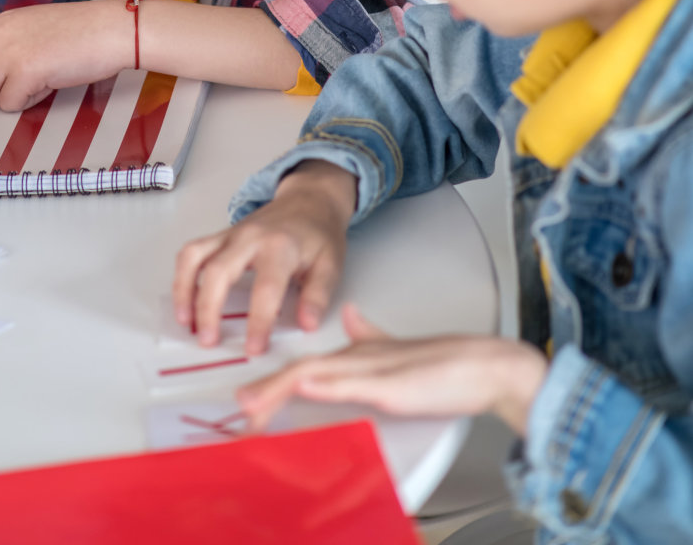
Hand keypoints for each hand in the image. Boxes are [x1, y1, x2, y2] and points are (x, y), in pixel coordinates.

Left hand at [0, 0, 130, 110]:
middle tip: (10, 89)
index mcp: (1, 21)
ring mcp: (11, 52)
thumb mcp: (33, 23)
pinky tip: (45, 88)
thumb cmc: (81, 30)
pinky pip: (8, 103)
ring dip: (5, 97)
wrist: (111, 29)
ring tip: (32, 86)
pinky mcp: (26, 72)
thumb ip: (7, 39)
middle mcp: (0, 34)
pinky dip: (26, 103)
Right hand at [172, 161, 356, 353]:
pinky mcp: (220, 236)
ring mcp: (231, 235)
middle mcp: (250, 238)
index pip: (266, 288)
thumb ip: (318, 296)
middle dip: (209, 309)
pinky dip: (182, 276)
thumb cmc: (318, 234)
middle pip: (219, 271)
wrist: (308, 200)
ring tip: (186, 323)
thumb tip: (307, 324)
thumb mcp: (331, 264)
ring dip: (185, 290)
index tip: (254, 348)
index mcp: (281, 247)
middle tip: (209, 341)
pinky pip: (192, 252)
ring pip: (195, 257)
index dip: (258, 321)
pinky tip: (184, 301)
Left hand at [239, 304, 548, 434]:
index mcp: (359, 351)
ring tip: (251, 405)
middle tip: (240, 409)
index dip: (276, 381)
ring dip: (280, 389)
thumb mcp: (398, 350)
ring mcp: (374, 368)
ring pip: (316, 374)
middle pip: (302, 370)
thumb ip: (370, 334)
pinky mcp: (391, 383)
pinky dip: (323, 384)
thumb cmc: (448, 365)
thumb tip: (350, 317)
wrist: (486, 365)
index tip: (251, 399)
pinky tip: (303, 386)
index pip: (308, 364)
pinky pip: (350, 383)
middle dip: (268, 390)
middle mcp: (359, 356)